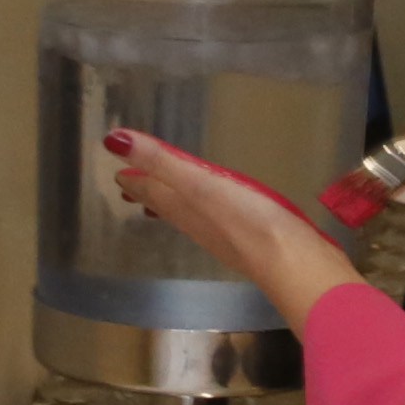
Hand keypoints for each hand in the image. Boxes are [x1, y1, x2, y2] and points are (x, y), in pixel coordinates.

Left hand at [105, 128, 353, 328]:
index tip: (120, 175)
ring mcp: (222, 234)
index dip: (134, 179)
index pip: (150, 191)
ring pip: (188, 215)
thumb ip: (161, 161)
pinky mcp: (247, 239)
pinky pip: (214, 220)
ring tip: (160, 201)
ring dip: (170, 204)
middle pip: (165, 205)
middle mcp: (197, 222)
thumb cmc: (248, 219)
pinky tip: (213, 213)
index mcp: (183, 206)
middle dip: (148, 193)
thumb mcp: (199, 183)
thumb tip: (113, 141)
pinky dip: (201, 211)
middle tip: (131, 187)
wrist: (292, 263)